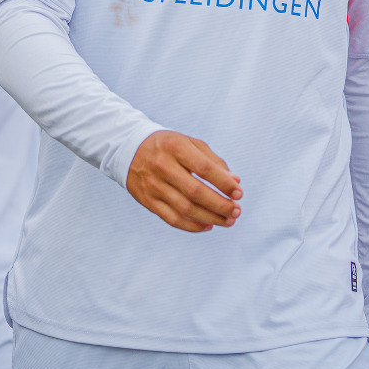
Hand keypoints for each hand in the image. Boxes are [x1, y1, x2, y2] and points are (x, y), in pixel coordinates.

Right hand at [125, 130, 241, 232]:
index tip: (239, 193)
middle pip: (195, 192)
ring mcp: (153, 185)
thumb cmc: (168, 146)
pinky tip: (207, 226)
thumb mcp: (189, 143)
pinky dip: (192, 226)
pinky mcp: (147, 201)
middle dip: (220, 205)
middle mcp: (162, 166)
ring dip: (210, 218)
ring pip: (185, 208)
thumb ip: (213, 161)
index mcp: (175, 147)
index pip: (204, 168)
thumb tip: (235, 182)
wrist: (129, 149)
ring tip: (228, 221)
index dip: (224, 183)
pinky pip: (172, 219)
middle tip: (236, 211)